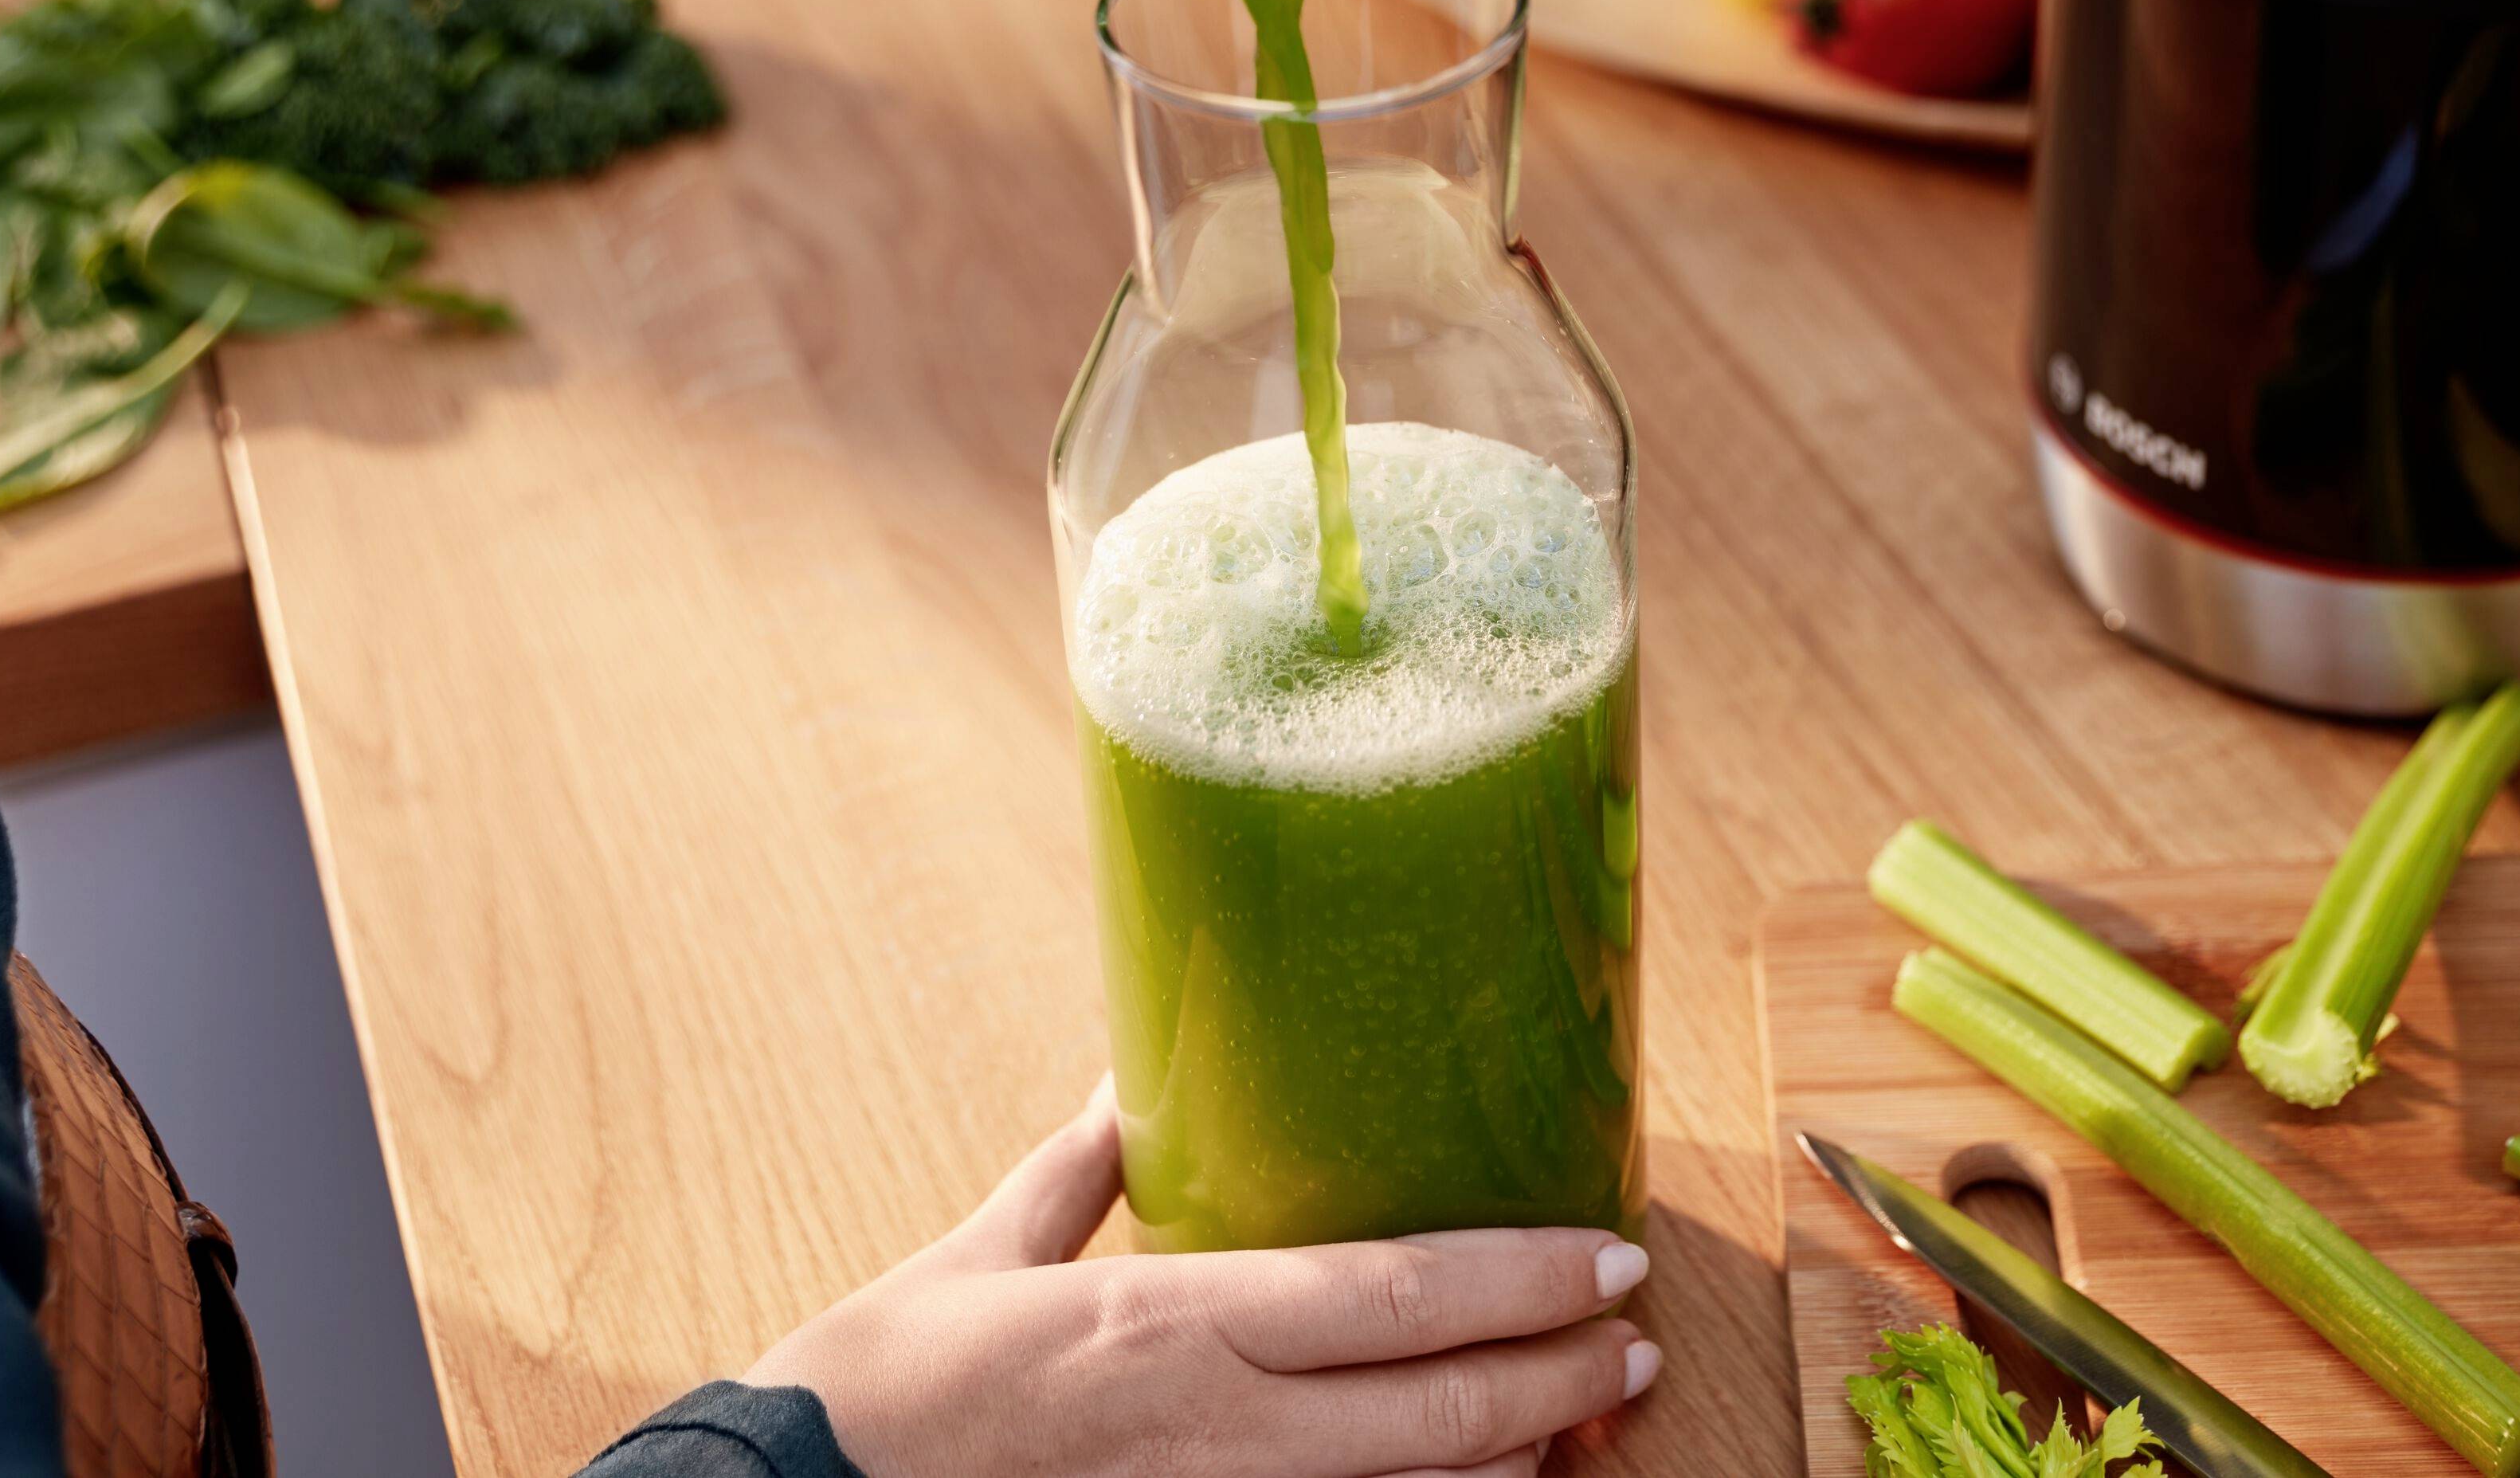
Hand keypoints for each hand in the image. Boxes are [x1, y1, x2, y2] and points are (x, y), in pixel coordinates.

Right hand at [745, 1083, 1662, 1477]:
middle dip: (1561, 1380)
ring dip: (1514, 1465)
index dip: (1526, 1280)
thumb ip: (1074, 1173)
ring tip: (1582, 1424)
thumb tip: (1129, 1080)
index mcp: (1172, 1318)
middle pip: (1441, 1409)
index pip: (1398, 1294)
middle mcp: (1215, 1426)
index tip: (1610, 1258)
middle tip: (1639, 1347)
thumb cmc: (879, 1389)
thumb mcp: (978, 1255)